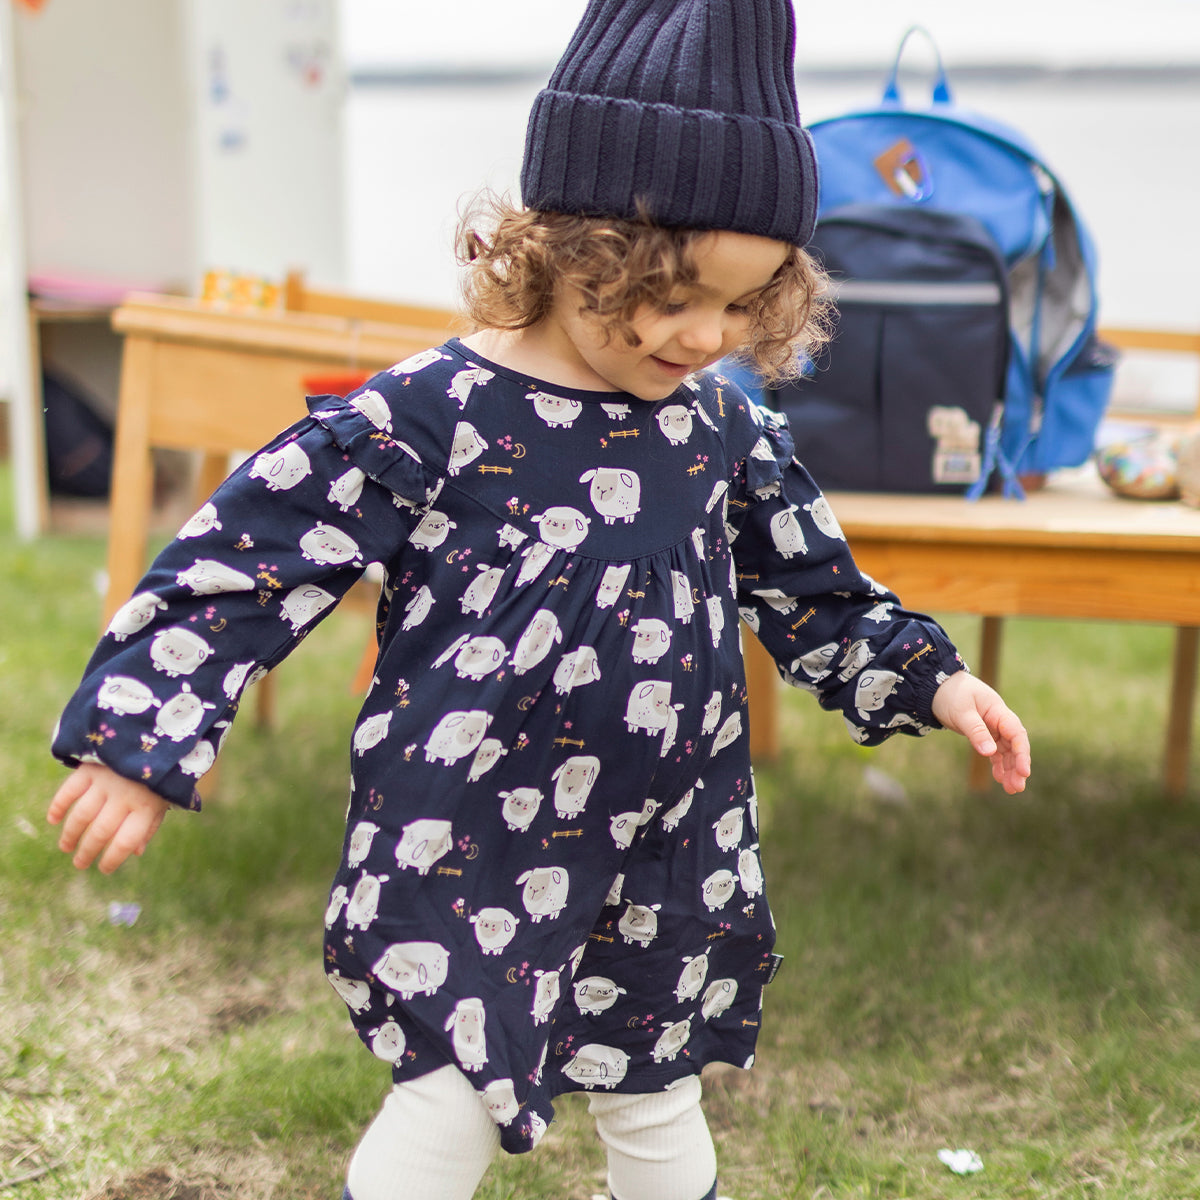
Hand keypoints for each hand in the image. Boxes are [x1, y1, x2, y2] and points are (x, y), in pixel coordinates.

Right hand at [47, 763, 170, 873]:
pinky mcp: (90, 768)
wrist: (152, 735)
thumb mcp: (163, 799)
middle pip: (100, 832)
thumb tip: (135, 852)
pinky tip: (53, 820)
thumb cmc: (158, 774)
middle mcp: (125, 796)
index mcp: (147, 807)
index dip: (113, 859)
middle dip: (87, 852)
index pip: (125, 842)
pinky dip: (58, 806)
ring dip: (70, 835)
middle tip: (79, 864)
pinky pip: (69, 791)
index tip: (104, 869)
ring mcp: (105, 782)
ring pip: (81, 816)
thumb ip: (150, 824)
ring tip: (66, 847)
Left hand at [931, 671, 1030, 793]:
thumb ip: (976, 731)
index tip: (1024, 771)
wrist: (936, 686)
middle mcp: (999, 720)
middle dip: (1017, 766)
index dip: (1022, 753)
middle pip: (1014, 745)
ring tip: (1011, 789)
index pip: (1016, 733)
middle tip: (1017, 787)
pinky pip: (995, 751)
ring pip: (1006, 751)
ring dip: (1010, 769)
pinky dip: (998, 764)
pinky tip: (999, 778)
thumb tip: (990, 753)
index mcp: (998, 711)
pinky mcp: (983, 733)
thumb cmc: (950, 694)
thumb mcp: (962, 713)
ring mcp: (992, 727)